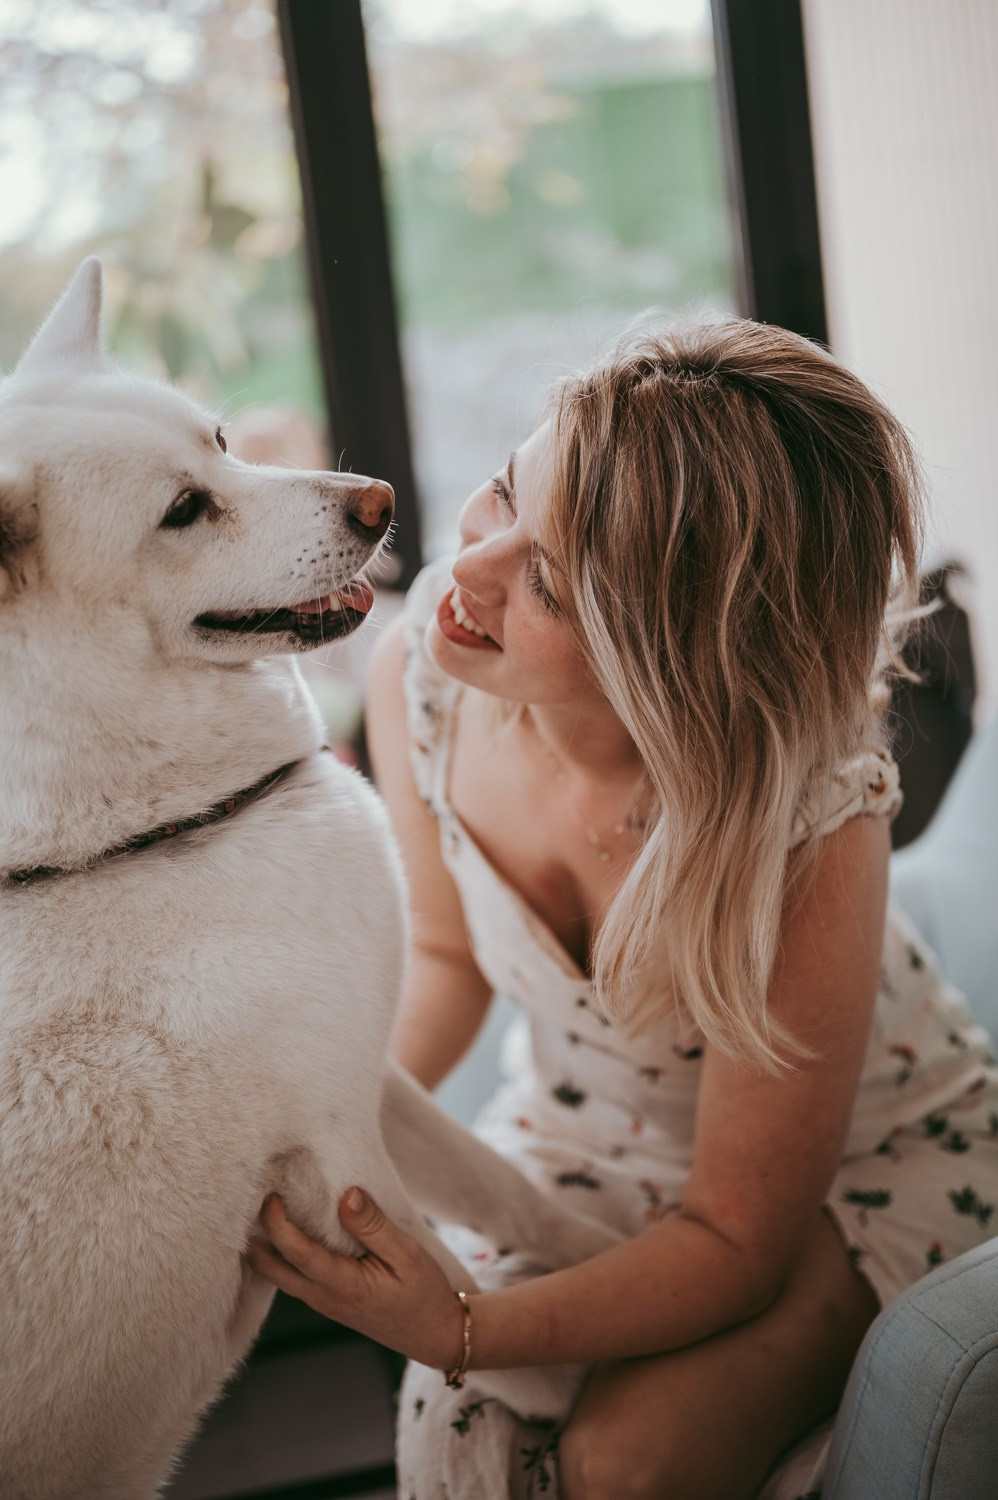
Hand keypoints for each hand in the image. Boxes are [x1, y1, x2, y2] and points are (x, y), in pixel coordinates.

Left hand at [248, 1188, 467, 1370]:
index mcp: (342, 1285)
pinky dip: (285, 1256)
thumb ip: (374, 1226)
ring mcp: (326, 1303)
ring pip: (282, 1276)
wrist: (436, 1336)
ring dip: (268, 1247)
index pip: (296, 1252)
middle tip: (255, 1201)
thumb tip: (345, 1195)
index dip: (277, 1223)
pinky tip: (292, 1234)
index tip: (273, 1194)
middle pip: (273, 1270)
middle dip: (257, 1238)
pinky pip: (296, 1279)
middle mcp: (325, 1297)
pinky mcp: (332, 1302)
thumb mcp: (407, 1255)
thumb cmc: (425, 1294)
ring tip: (270, 1211)